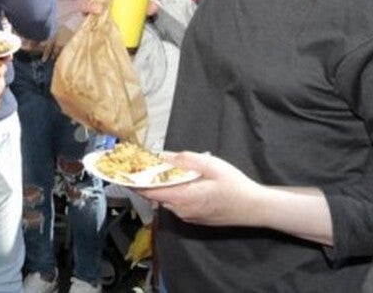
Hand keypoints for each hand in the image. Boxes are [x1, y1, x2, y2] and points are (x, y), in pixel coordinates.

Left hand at [137, 151, 265, 227]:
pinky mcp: (194, 217)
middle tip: (139, 161)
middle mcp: (180, 210)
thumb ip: (185, 160)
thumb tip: (163, 156)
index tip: (118, 170)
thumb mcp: (211, 165)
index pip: (147, 190)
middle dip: (145, 178)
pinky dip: (172, 190)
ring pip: (165, 198)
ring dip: (160, 184)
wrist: (255, 208)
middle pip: (154, 194)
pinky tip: (179, 179)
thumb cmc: (235, 186)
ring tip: (161, 166)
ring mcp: (187, 216)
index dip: (131, 180)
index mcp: (182, 197)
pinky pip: (176, 203)